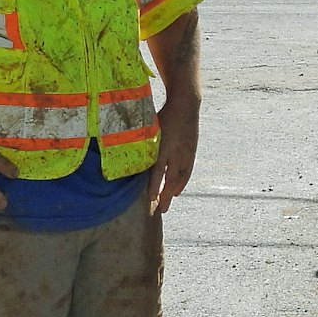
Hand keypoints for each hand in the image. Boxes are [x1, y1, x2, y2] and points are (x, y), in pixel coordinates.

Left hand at [149, 96, 199, 213]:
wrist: (186, 106)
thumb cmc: (164, 114)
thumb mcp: (149, 125)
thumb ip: (140, 140)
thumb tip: (126, 152)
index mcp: (163, 146)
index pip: (158, 170)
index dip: (154, 185)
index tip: (150, 198)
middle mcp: (176, 152)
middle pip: (170, 179)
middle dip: (164, 195)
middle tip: (160, 210)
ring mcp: (185, 153)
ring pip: (179, 178)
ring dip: (173, 192)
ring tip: (167, 203)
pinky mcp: (191, 152)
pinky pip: (186, 172)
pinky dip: (181, 183)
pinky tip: (176, 191)